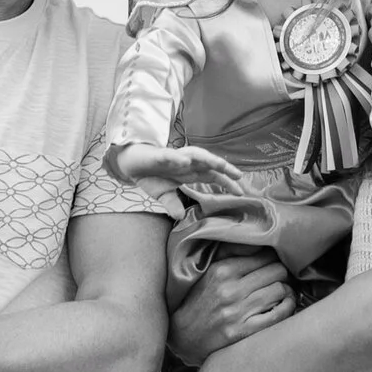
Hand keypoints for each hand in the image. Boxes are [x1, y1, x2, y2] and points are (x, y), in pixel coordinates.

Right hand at [112, 142, 242, 192]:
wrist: (130, 163)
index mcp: (189, 172)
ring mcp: (174, 158)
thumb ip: (173, 204)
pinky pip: (170, 156)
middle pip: (209, 163)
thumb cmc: (150, 174)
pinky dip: (177, 157)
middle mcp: (185, 162)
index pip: (213, 176)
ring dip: (208, 158)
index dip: (227, 182)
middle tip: (239, 176)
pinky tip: (184, 161)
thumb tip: (180, 216)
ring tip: (220, 164)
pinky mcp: (159, 155)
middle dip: (224, 168)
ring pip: (195, 155)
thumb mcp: (163, 194)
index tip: (241, 192)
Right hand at [167, 250, 296, 365]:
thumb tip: (258, 243)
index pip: (264, 255)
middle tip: (281, 278)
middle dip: (282, 274)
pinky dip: (288, 307)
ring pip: (280, 290)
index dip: (273, 259)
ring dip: (287, 290)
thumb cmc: (198, 301)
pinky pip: (278, 314)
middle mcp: (229, 289)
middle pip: (276, 271)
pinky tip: (285, 305)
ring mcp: (236, 312)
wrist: (183, 336)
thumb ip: (230, 253)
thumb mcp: (207, 271)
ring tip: (284, 292)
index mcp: (221, 270)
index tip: (273, 265)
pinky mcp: (242, 332)